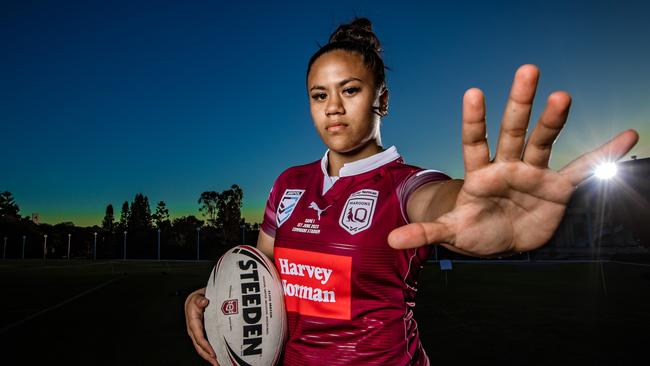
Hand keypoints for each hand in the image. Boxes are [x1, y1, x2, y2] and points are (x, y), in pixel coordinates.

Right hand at [185, 287, 218, 364]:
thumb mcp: (197, 297)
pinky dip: (210, 353)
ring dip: (209, 357)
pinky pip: (204, 346)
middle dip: (208, 357)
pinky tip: (217, 357)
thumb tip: (204, 302)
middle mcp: (194, 331)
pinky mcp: (201, 335)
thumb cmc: (196, 300)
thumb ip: (200, 300)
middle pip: (199, 347)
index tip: (213, 353)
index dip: (206, 346)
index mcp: (193, 323)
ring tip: (218, 364)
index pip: (199, 337)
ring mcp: (197, 334)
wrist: (193, 301)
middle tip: (217, 363)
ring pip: (202, 349)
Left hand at [388, 64, 638, 255]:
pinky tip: (626, 136)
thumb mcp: (451, 232)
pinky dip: (603, 155)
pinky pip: (582, 169)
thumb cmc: (476, 228)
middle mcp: (507, 165)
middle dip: (518, 103)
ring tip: (562, 95)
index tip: (474, 93)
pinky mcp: (557, 187)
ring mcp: (533, 172)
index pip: (475, 141)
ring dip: (554, 120)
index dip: (475, 120)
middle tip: (527, 70)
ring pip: (544, 141)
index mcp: (479, 173)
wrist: (502, 237)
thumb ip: (426, 233)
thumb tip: (390, 240)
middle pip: (513, 130)